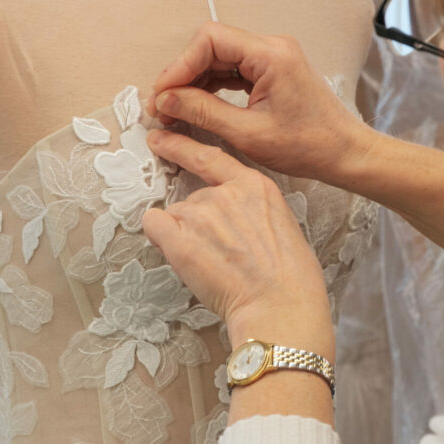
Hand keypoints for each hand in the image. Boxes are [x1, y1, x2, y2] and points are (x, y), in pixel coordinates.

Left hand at [142, 129, 334, 361]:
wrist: (280, 304)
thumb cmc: (290, 277)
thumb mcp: (281, 225)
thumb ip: (251, 210)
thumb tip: (231, 221)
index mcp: (255, 185)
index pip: (209, 158)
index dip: (180, 147)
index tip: (160, 139)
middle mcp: (225, 193)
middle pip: (192, 199)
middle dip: (196, 225)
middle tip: (217, 255)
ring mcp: (200, 214)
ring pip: (175, 216)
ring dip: (183, 236)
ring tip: (210, 264)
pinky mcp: (179, 239)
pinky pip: (153, 224)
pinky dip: (158, 237)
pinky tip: (179, 255)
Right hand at [146, 21, 374, 185]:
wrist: (344, 153)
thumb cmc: (307, 146)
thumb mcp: (247, 133)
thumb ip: (203, 112)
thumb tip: (165, 100)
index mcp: (271, 55)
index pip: (210, 40)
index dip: (179, 65)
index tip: (162, 94)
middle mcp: (272, 47)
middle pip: (211, 45)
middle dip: (182, 74)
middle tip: (162, 106)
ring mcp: (272, 58)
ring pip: (218, 57)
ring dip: (193, 82)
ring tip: (173, 111)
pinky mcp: (271, 71)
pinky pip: (231, 70)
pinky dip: (210, 87)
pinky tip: (195, 107)